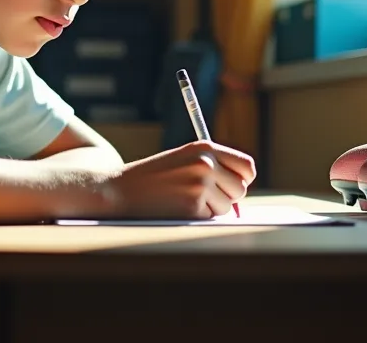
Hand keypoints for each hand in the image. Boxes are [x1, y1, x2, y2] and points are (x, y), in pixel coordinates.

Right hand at [104, 141, 256, 218]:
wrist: (120, 190)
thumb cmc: (153, 177)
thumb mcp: (184, 160)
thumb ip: (213, 168)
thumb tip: (241, 193)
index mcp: (204, 148)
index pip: (246, 166)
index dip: (243, 179)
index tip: (233, 186)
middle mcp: (206, 164)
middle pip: (240, 189)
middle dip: (228, 198)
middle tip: (205, 197)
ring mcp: (200, 185)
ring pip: (226, 207)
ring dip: (211, 209)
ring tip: (185, 200)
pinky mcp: (193, 207)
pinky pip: (210, 218)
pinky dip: (197, 218)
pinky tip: (177, 208)